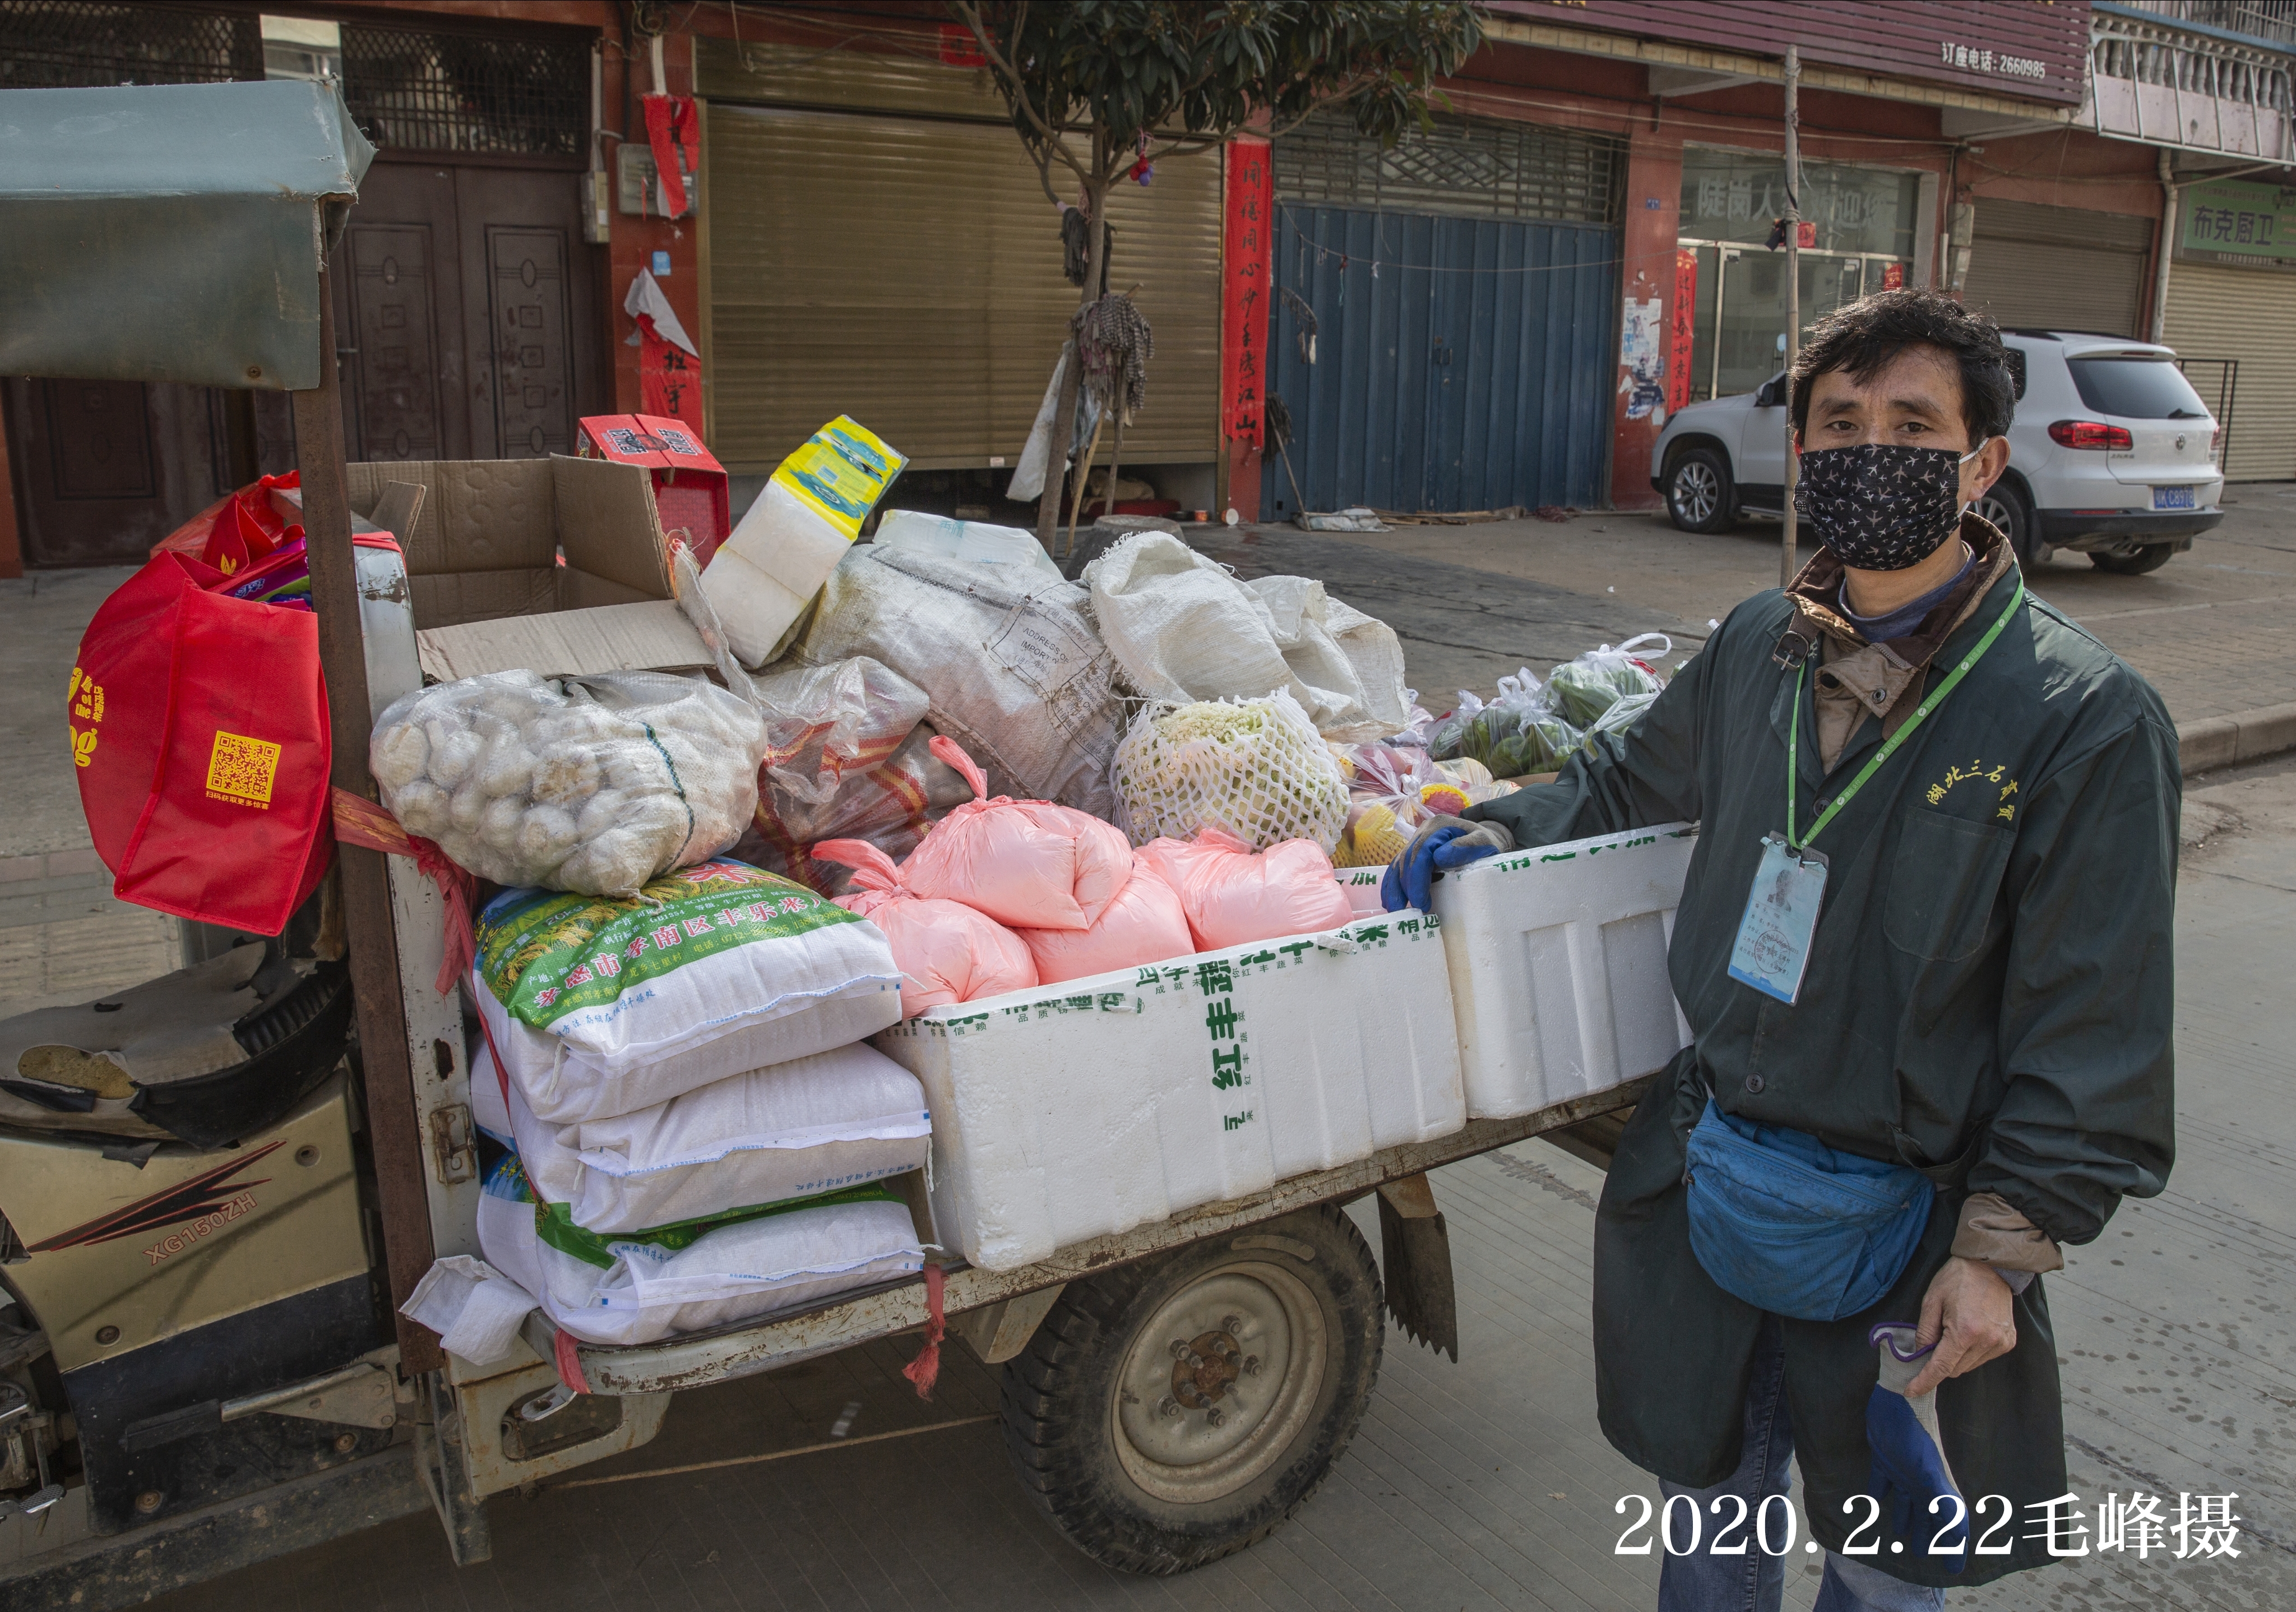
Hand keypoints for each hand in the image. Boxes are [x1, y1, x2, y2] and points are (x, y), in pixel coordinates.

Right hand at [1380, 821, 1506, 911]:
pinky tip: (1391, 900)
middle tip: (1411, 911)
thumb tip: (1439, 858)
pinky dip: (1392, 884)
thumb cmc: (1486, 844)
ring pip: (1398, 863)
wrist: (1484, 840)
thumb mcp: (1484, 843)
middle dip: (1405, 887)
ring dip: (1394, 888)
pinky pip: (1398, 867)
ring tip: (1396, 910)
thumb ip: (1466, 847)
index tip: (1420, 901)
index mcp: (1439, 826)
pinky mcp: (1415, 852)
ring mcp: (1417, 841)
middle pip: (1406, 859)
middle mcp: (1424, 831)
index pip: (1421, 851)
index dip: (1417, 878)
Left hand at [1906, 1257, 2015, 1395]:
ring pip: (1968, 1366)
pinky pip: (1983, 1358)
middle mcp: (1986, 1341)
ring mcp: (2000, 1343)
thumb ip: (1924, 1332)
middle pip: (1954, 1369)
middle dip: (1939, 1362)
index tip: (1911, 1391)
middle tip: (1933, 1340)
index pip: (1941, 1368)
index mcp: (1965, 1332)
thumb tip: (1919, 1355)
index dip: (1924, 1381)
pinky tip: (1969, 1331)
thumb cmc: (1957, 1279)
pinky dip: (1970, 1352)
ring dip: (1955, 1357)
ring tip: (1953, 1329)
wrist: (1990, 1266)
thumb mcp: (1931, 1301)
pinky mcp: (2009, 1341)